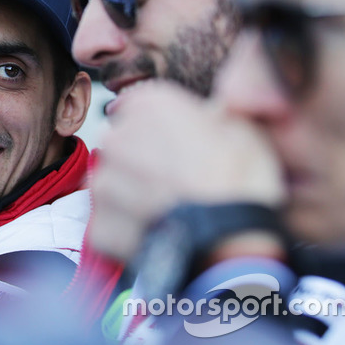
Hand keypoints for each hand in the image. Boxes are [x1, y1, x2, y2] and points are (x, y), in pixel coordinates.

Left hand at [88, 81, 284, 261]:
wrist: (229, 239)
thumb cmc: (240, 181)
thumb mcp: (243, 129)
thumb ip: (214, 114)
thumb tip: (213, 112)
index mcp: (150, 105)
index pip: (140, 108)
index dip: (162, 130)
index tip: (180, 146)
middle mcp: (118, 137)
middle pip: (124, 146)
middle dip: (142, 162)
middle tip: (176, 184)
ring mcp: (105, 180)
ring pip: (114, 185)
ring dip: (132, 198)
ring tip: (169, 214)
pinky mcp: (101, 221)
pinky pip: (111, 225)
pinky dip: (128, 233)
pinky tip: (157, 236)